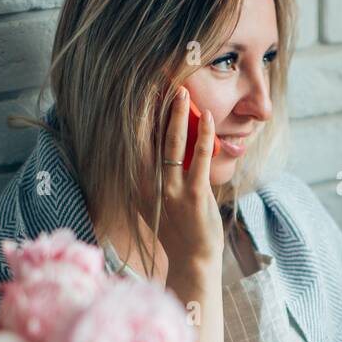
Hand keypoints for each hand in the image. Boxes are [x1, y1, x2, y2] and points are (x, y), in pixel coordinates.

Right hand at [146, 87, 223, 291]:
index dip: (137, 116)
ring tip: (182, 92)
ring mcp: (171, 191)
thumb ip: (158, 173)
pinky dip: (203, 136)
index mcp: (140, 184)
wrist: (193, 261)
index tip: (140, 90)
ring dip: (177, 116)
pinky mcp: (194, 196)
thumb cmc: (179, 228)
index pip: (134, 142)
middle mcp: (150, 185)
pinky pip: (198, 160)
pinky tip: (207, 118)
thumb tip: (164, 141)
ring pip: (172, 144)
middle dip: (152, 108)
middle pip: (148, 137)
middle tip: (158, 80)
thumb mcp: (159, 200)